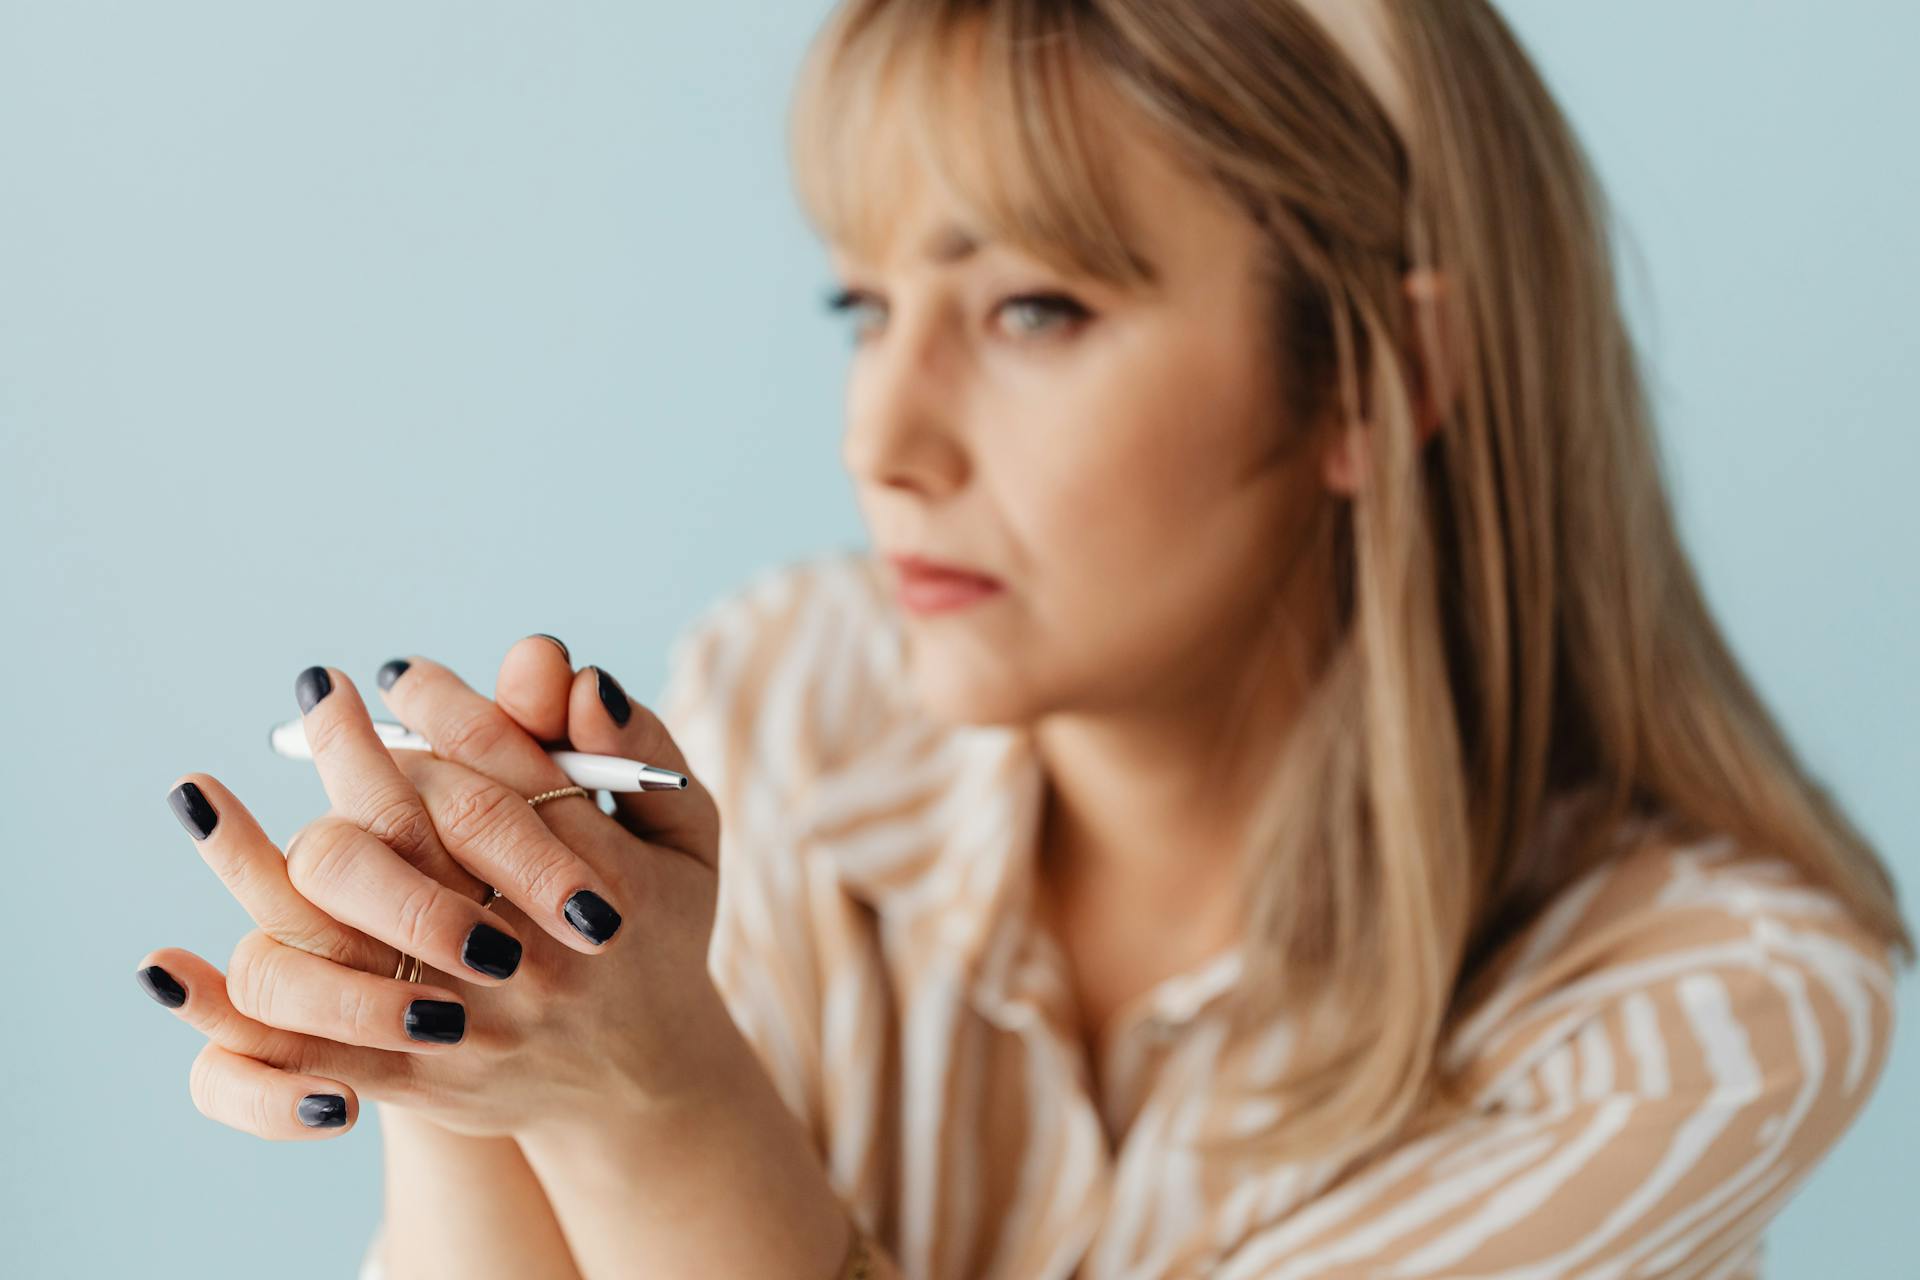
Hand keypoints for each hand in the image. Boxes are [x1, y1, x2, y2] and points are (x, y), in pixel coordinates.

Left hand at [137, 637, 733, 1142]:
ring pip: (346, 940)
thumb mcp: (685, 835)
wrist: (645, 1082)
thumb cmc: (660, 930)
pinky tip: (160, 964)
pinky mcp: (425, 1080)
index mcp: (610, 886)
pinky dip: (231, 1016)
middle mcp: (538, 955)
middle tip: (325, 704)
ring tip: (202, 796)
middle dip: (357, 759)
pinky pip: (311, 1051)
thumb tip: (576, 676)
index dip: (445, 708)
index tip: (395, 669)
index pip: (510, 775)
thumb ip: (637, 748)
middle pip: (418, 840)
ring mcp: (476, 1023)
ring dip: (259, 863)